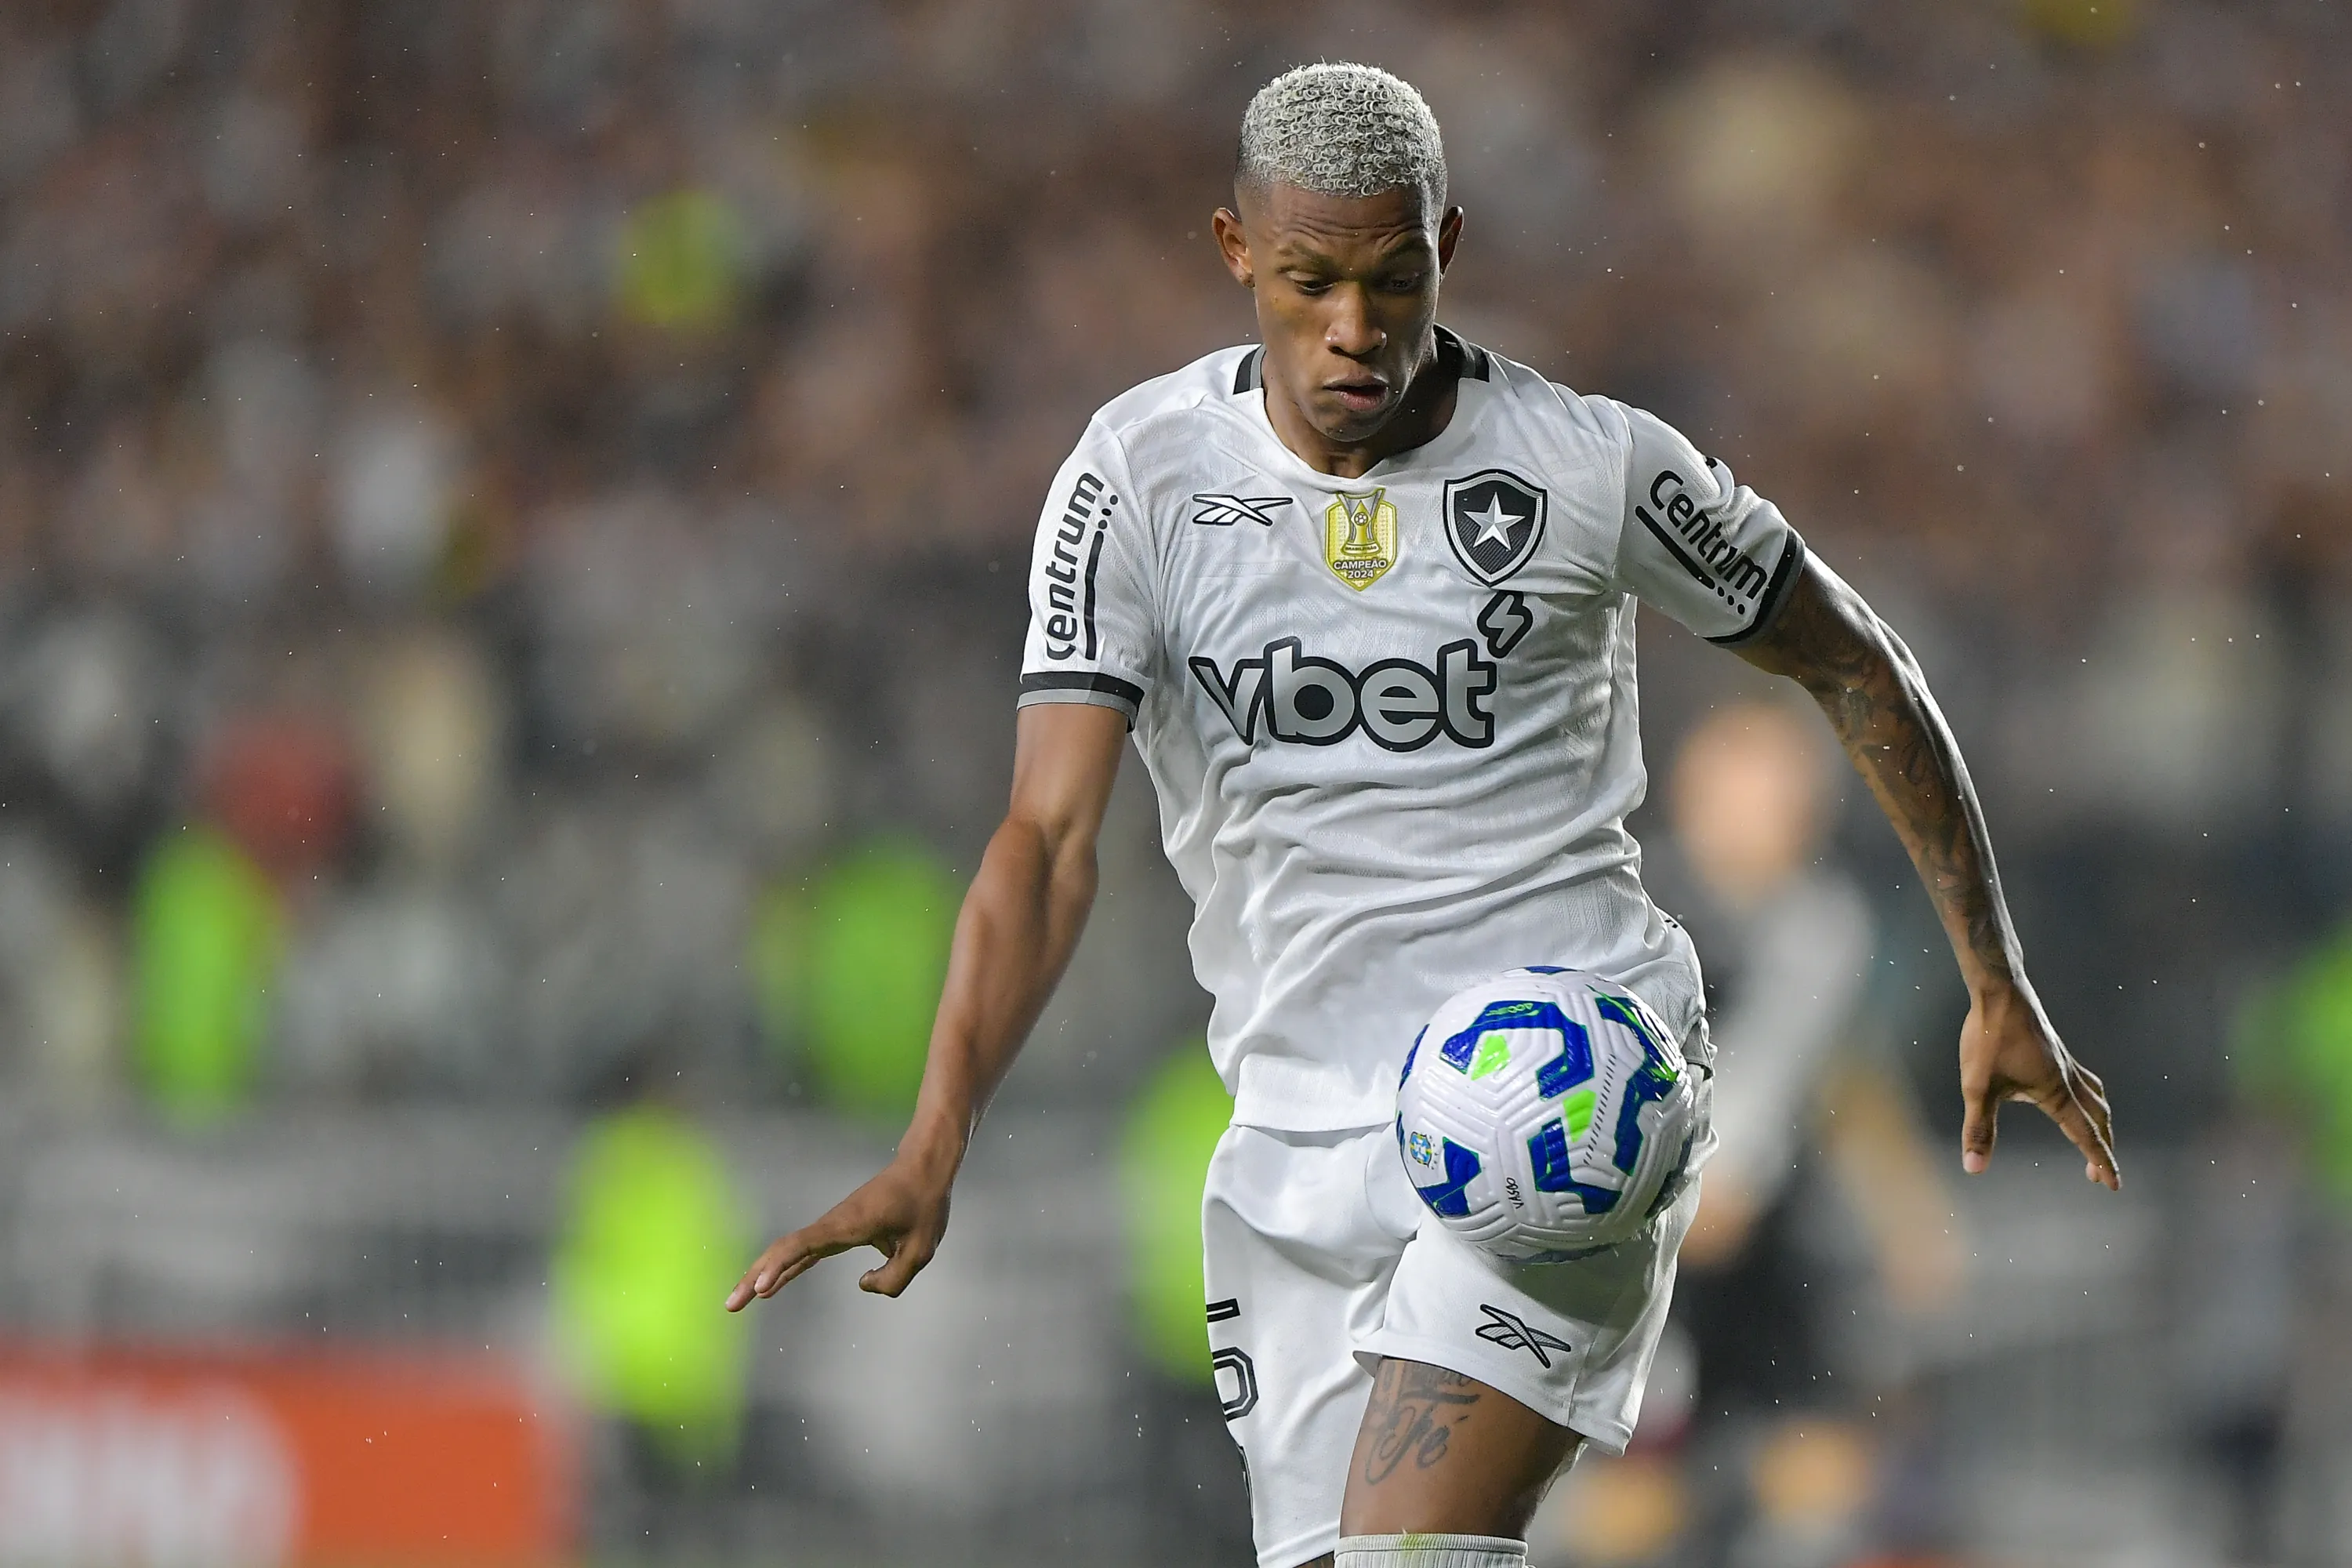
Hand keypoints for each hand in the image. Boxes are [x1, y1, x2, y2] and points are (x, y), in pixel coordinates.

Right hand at [724, 1147, 955, 1310]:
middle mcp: (832, 1225)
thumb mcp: (920, 1250)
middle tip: (729, 1306)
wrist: (923, 1170)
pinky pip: (804, 1252)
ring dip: (762, 1274)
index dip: (779, 1269)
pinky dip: (785, 1269)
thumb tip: (862, 1284)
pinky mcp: (837, 1231)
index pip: (803, 1247)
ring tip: (739, 1302)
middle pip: (783, 1251)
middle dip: (754, 1277)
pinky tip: (771, 1287)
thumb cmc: (923, 1206)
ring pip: (788, 1251)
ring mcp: (832, 1227)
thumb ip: (893, 1280)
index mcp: (847, 1225)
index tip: (761, 1290)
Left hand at [1958, 983, 2117, 1189]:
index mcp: (2056, 1093)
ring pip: (2096, 1098)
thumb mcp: (1977, 1088)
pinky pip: (2084, 1080)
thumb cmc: (1988, 1039)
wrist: (2000, 993)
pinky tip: (2072, 1095)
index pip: (2084, 1135)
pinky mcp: (2056, 1050)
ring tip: (2096, 1137)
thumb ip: (1979, 1129)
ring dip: (2100, 1122)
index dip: (2100, 1162)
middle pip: (2098, 1118)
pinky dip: (2090, 1097)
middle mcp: (2068, 1079)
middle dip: (2102, 1147)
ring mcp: (2065, 1062)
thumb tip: (1973, 1168)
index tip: (2114, 1185)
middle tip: (2099, 1174)